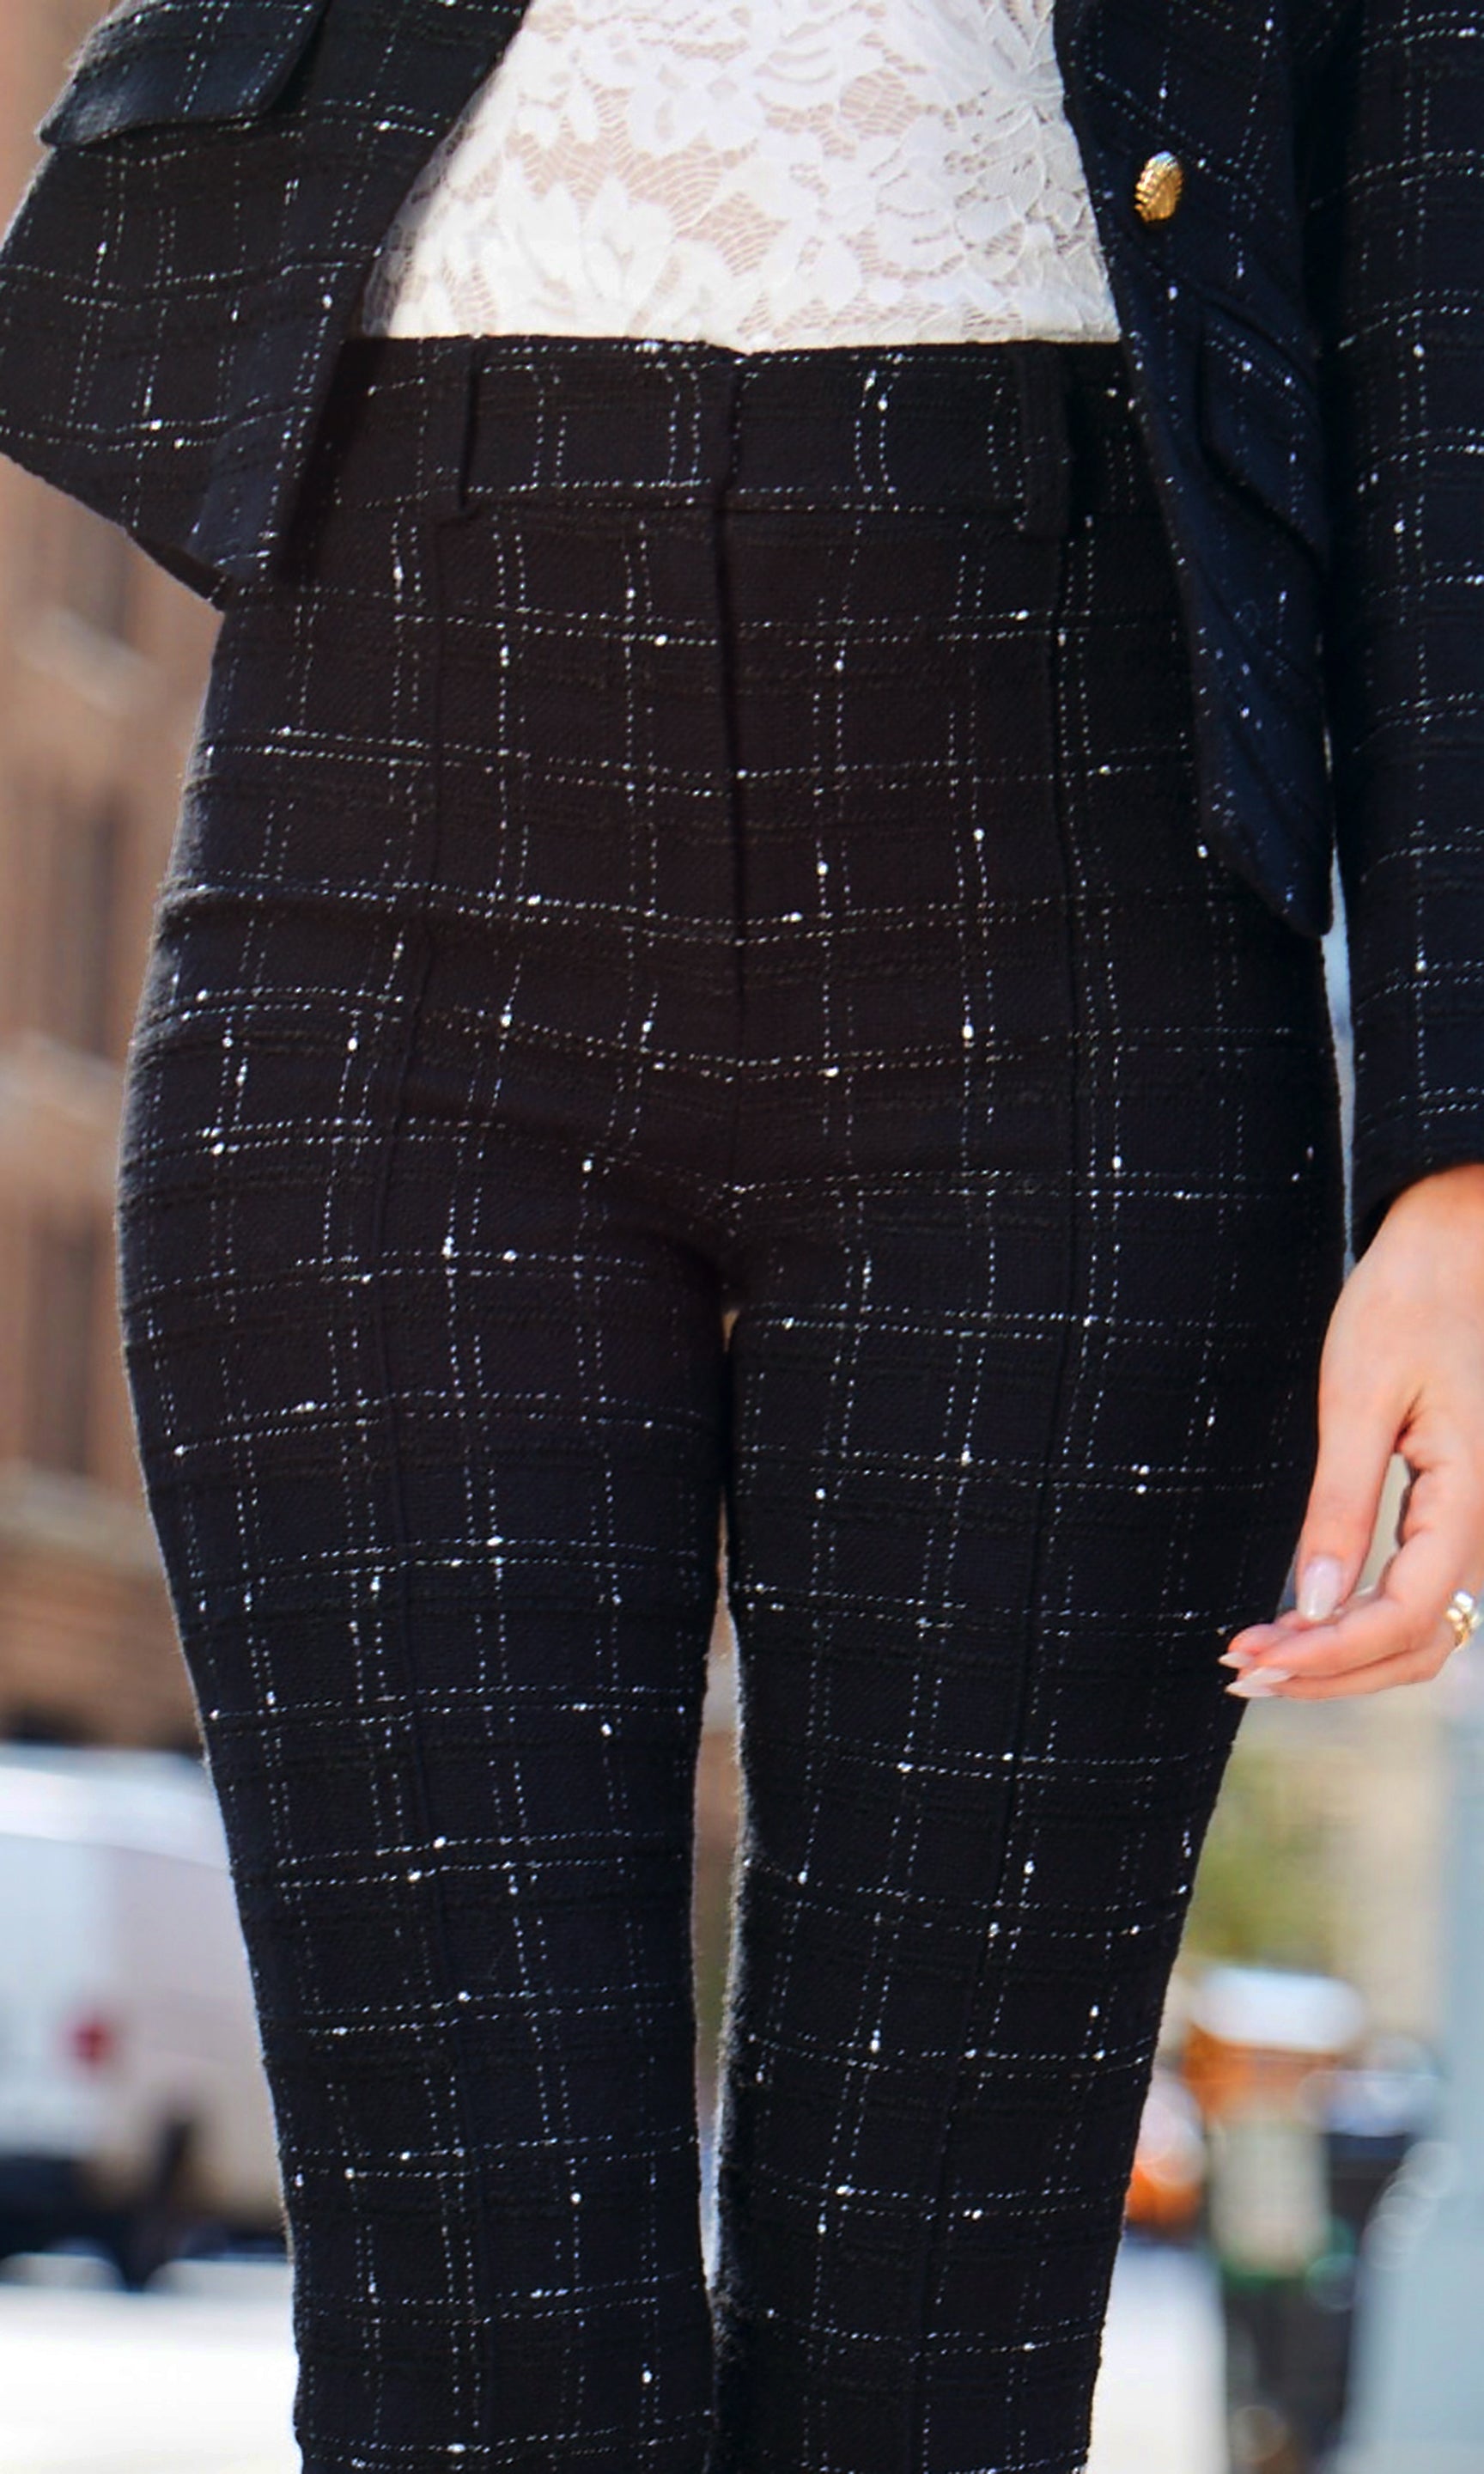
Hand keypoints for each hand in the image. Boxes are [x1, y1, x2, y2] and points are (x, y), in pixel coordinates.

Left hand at [1219, 1160, 1483, 1699]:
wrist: (1447, 1258)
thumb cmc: (1402, 1309)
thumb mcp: (1358, 1399)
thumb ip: (1341, 1503)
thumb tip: (1314, 1601)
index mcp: (1470, 1496)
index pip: (1409, 1614)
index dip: (1332, 1651)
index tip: (1252, 1652)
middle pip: (1419, 1644)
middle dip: (1331, 1671)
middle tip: (1238, 1667)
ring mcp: (1472, 1528)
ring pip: (1423, 1635)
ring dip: (1344, 1662)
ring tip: (1258, 1659)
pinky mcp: (1450, 1520)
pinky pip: (1417, 1603)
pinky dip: (1359, 1631)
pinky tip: (1297, 1626)